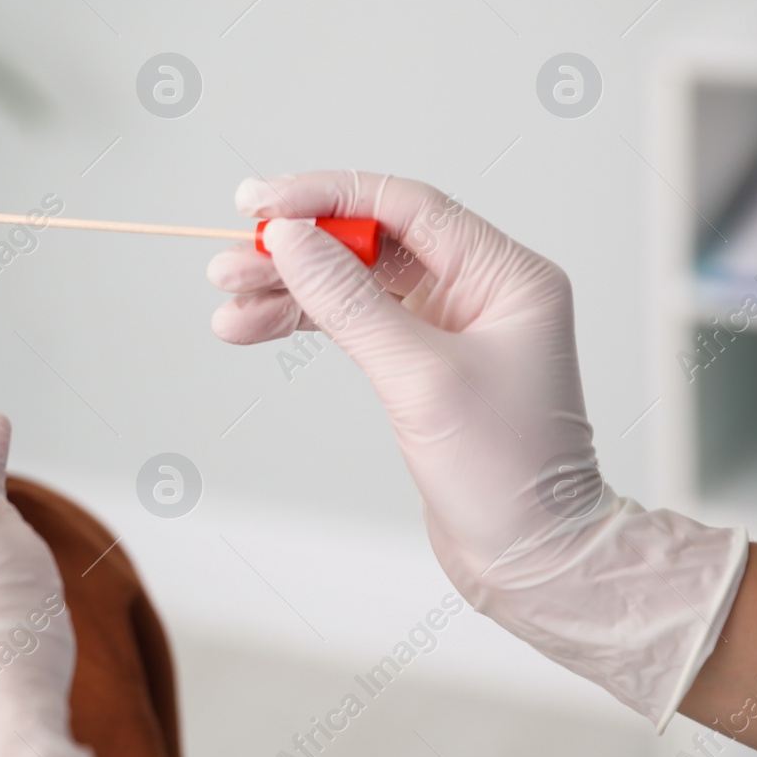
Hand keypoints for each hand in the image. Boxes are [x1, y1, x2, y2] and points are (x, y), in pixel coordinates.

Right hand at [205, 170, 748, 727]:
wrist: (530, 559)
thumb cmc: (505, 473)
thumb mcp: (420, 377)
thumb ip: (350, 300)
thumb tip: (292, 236)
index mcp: (506, 275)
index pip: (405, 206)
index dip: (327, 196)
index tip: (262, 203)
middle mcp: (481, 288)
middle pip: (370, 241)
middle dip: (296, 248)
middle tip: (229, 257)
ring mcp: (450, 325)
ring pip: (352, 282)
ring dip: (288, 288)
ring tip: (226, 299)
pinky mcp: (421, 362)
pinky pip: (351, 322)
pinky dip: (302, 322)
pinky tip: (251, 326)